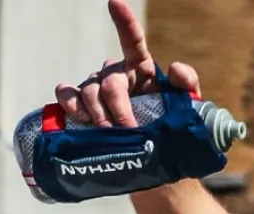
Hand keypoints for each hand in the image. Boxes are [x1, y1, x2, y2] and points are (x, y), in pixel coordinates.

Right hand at [53, 0, 201, 127]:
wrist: (154, 158)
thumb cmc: (169, 129)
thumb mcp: (187, 107)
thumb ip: (188, 84)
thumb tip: (174, 67)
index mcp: (141, 68)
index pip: (132, 40)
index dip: (124, 21)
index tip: (115, 2)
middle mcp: (116, 74)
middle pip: (110, 83)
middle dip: (119, 109)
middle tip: (127, 130)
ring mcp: (95, 88)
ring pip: (89, 91)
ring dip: (98, 114)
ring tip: (108, 133)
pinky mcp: (80, 104)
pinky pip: (66, 93)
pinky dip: (70, 103)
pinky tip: (81, 117)